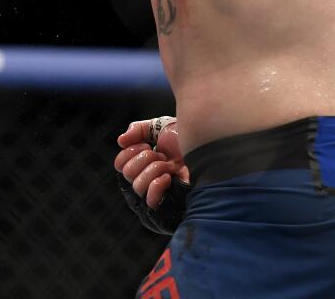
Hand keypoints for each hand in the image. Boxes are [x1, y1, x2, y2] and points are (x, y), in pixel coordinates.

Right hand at [114, 116, 190, 234]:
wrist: (215, 148)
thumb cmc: (191, 139)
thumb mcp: (161, 127)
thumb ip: (138, 130)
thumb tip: (120, 141)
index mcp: (145, 166)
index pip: (120, 166)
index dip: (129, 152)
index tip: (147, 144)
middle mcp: (149, 182)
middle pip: (126, 174)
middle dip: (144, 158)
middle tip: (163, 155)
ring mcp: (161, 196)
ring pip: (136, 186)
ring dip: (154, 169)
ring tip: (171, 165)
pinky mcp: (171, 208)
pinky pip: (150, 202)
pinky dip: (156, 185)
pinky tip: (170, 176)